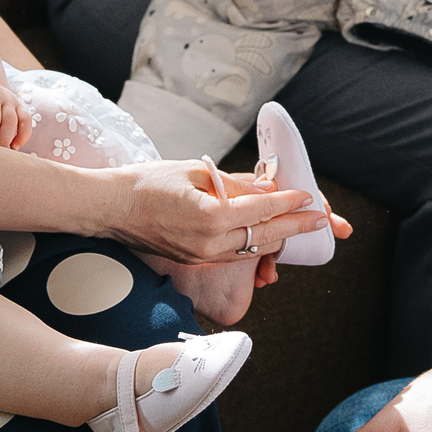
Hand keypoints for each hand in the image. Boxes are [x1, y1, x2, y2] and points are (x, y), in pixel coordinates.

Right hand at [105, 161, 348, 265]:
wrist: (109, 207)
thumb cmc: (147, 182)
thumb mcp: (194, 171)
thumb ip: (235, 183)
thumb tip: (269, 187)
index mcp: (211, 217)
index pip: (262, 209)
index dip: (289, 202)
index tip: (308, 196)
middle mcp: (209, 243)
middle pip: (265, 236)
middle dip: (296, 227)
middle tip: (322, 220)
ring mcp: (201, 256)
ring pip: (252, 249)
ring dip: (278, 237)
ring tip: (299, 226)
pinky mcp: (195, 260)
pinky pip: (233, 253)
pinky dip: (254, 243)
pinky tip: (266, 234)